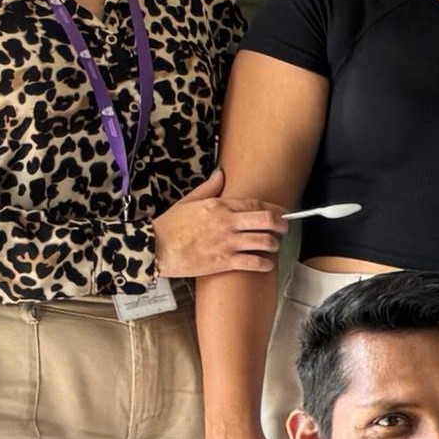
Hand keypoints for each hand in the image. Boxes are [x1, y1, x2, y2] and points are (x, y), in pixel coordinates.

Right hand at [149, 179, 283, 282]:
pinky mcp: (224, 262)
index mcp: (219, 206)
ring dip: (274, 245)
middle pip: (267, 220)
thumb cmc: (170, 225)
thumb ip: (209, 188)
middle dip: (281, 225)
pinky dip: (265, 264)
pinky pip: (254, 262)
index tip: (283, 213)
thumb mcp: (188, 201)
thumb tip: (221, 173)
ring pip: (264, 242)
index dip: (275, 209)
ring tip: (272, 247)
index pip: (256, 204)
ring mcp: (227, 243)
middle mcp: (227, 222)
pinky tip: (266, 264)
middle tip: (284, 229)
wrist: (154, 247)